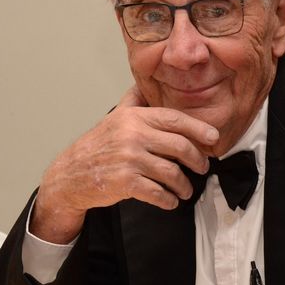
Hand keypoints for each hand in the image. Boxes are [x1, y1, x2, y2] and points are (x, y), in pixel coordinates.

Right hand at [29, 87, 222, 243]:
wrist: (70, 175)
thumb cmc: (95, 147)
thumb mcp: (113, 118)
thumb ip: (133, 102)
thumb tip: (145, 83)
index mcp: (134, 117)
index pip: (175, 120)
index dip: (198, 129)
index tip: (213, 138)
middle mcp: (134, 135)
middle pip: (179, 146)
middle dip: (196, 159)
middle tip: (202, 167)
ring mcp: (130, 159)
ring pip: (171, 172)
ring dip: (183, 185)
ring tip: (186, 190)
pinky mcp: (126, 182)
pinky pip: (157, 192)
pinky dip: (168, 200)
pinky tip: (171, 202)